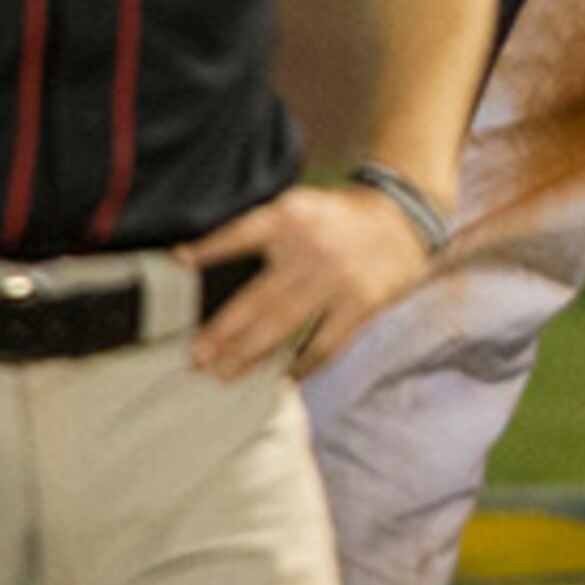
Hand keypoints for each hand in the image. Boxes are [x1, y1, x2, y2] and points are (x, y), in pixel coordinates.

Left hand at [181, 183, 434, 379]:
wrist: (404, 216)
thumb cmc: (341, 218)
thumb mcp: (303, 207)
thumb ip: (266, 231)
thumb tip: (204, 262)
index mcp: (291, 217)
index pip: (243, 234)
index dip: (211, 249)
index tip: (179, 264)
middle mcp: (311, 247)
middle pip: (258, 297)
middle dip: (223, 331)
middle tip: (196, 357)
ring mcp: (337, 277)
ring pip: (285, 325)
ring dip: (250, 353)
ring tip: (224, 373)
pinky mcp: (361, 302)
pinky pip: (324, 343)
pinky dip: (302, 365)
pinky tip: (283, 377)